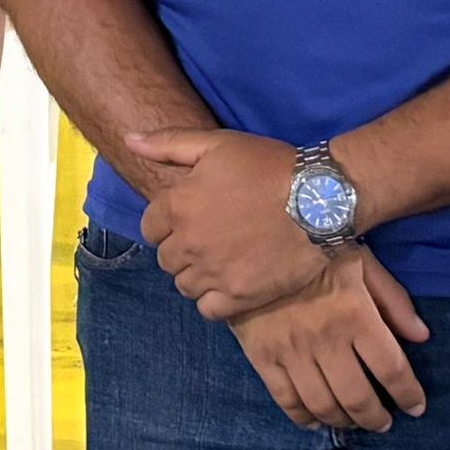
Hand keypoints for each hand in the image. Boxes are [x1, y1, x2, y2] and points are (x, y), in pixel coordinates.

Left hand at [130, 128, 331, 322]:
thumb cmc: (269, 167)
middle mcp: (189, 243)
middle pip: (166, 259)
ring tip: (221, 260)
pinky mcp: (240, 296)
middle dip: (181, 248)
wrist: (320, 200)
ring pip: (184, 285)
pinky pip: (208, 309)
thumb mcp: (217, 143)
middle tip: (209, 238)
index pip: (150, 228)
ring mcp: (214, 273)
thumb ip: (168, 143)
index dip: (167, 223)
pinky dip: (214, 299)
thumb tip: (129, 139)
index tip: (189, 218)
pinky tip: (230, 282)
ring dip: (196, 274)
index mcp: (178, 206)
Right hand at [228, 254, 429, 430]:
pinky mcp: (262, 356)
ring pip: (322, 404)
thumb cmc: (314, 247)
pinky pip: (285, 399)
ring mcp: (291, 351)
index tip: (416, 407)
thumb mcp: (362, 262)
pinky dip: (303, 418)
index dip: (408, 394)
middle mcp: (326, 339)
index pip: (391, 369)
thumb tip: (421, 336)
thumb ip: (393, 299)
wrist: (251, 240)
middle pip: (357, 397)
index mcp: (355, 314)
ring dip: (343, 422)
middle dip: (375, 418)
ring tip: (354, 423)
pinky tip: (315, 421)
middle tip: (384, 423)